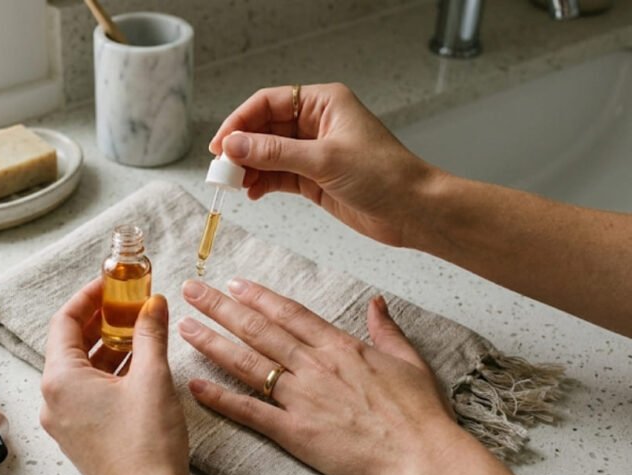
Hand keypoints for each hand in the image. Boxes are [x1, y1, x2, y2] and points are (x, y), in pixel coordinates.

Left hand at [41, 280, 224, 474]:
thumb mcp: (152, 376)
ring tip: (136, 331)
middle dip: (100, 321)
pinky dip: (105, 374)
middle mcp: (52, 399)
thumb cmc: (146, 443)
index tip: (110, 283)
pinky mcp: (78, 437)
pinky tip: (134, 367)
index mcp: (60, 379)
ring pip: (78, 371)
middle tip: (128, 303)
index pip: (65, 322)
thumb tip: (153, 303)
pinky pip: (84, 393)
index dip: (88, 297)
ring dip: (105, 347)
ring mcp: (63, 421)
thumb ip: (150, 333)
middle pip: (69, 345)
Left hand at [178, 277, 459, 474]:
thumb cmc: (420, 414)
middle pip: (259, 330)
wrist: (422, 457)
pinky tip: (196, 385)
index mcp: (340, 347)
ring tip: (186, 327)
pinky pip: (250, 411)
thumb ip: (386, 330)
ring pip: (248, 363)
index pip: (289, 314)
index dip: (258, 297)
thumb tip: (377, 302)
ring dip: (213, 343)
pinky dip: (221, 398)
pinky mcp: (294, 432)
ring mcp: (301, 398)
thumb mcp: (410, 361)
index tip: (233, 283)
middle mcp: (314, 366)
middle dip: (222, 308)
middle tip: (193, 290)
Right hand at [209, 83, 440, 246]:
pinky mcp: (313, 177)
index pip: (268, 103)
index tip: (220, 144)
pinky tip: (252, 193)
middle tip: (222, 170)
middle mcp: (316, 123)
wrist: (414, 211)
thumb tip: (234, 145)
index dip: (239, 121)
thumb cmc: (385, 175)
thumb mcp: (324, 160)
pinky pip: (277, 175)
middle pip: (263, 128)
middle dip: (241, 148)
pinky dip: (261, 183)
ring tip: (234, 185)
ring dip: (249, 168)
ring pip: (267, 154)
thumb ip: (275, 152)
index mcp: (323, 103)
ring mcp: (313, 151)